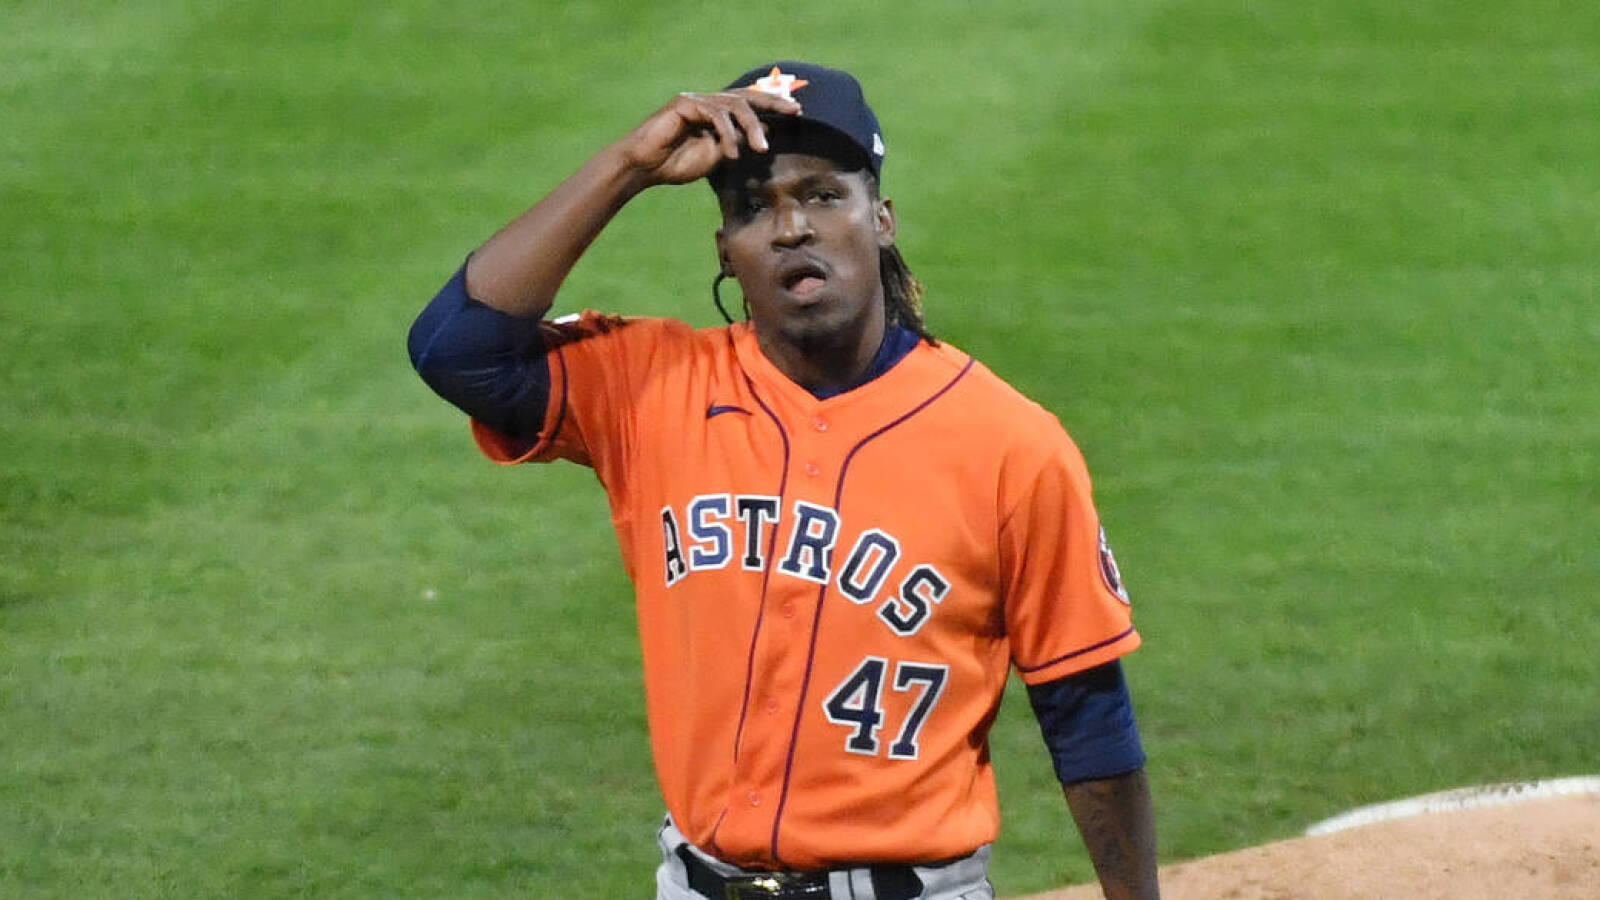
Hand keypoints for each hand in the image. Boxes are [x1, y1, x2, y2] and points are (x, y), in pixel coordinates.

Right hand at [616, 89, 801, 185]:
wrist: (644, 167)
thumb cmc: (675, 164)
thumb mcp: (716, 156)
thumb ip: (737, 143)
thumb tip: (764, 132)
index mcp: (714, 113)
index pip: (748, 103)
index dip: (772, 104)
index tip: (796, 110)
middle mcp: (706, 101)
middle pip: (746, 97)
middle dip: (773, 104)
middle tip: (794, 112)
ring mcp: (695, 99)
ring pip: (734, 106)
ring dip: (751, 128)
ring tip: (761, 149)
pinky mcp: (684, 103)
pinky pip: (715, 114)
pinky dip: (727, 134)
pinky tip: (732, 153)